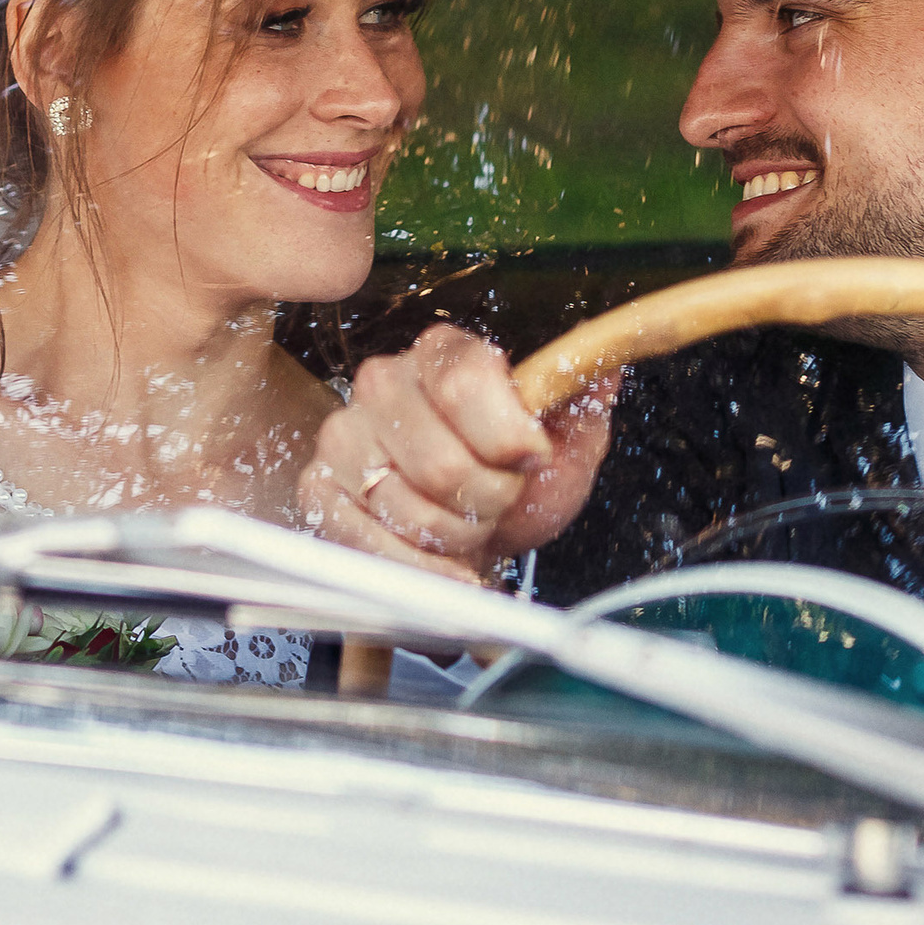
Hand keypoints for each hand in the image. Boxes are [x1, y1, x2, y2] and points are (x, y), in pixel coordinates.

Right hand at [301, 325, 612, 581]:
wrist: (475, 527)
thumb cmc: (517, 479)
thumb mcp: (567, 438)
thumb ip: (583, 400)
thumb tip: (604, 370)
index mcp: (443, 354)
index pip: (464, 382)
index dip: (508, 436)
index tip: (532, 459)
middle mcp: (383, 384)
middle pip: (440, 459)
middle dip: (489, 500)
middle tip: (500, 501)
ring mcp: (344, 438)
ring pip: (407, 509)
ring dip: (456, 536)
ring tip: (469, 525)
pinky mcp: (319, 491)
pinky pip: (364, 542)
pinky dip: (417, 571)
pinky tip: (447, 567)